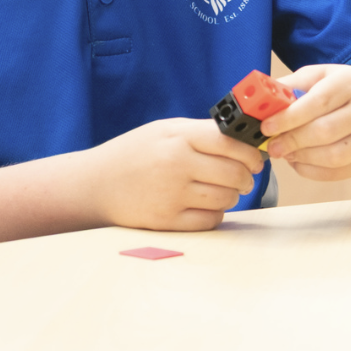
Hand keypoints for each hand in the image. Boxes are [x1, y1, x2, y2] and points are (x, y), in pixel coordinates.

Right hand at [86, 118, 261, 230]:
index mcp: (179, 138)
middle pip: (235, 173)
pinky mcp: (165, 221)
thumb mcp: (167, 130)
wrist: (94, 184)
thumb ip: (203, 131)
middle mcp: (176, 165)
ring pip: (226, 198)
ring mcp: (171, 195)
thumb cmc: (134, 153)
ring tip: (225, 190)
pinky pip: (210, 220)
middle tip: (245, 176)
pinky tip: (208, 205)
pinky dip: (216, 214)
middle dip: (247, 176)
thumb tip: (244, 137)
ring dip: (233, 195)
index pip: (232, 143)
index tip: (256, 158)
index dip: (252, 152)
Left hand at [261, 64, 350, 181]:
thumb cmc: (341, 92)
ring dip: (302, 157)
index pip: (319, 101)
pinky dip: (310, 170)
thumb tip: (260, 102)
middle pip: (326, 131)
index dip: (289, 117)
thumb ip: (291, 86)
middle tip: (272, 145)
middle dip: (292, 140)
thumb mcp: (320, 76)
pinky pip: (335, 173)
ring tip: (286, 152)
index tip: (267, 126)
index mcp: (350, 83)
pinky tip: (299, 160)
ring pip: (333, 156)